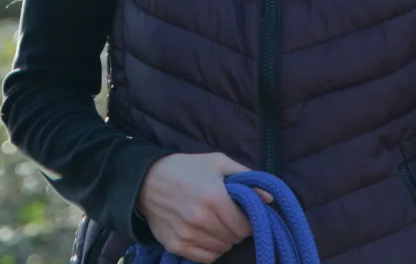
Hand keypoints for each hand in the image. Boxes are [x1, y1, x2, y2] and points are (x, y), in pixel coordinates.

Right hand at [136, 152, 272, 262]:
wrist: (146, 180)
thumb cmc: (184, 168)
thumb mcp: (216, 163)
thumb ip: (246, 177)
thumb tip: (269, 198)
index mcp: (214, 198)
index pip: (245, 226)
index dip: (247, 221)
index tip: (241, 214)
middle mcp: (202, 220)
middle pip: (234, 239)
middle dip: (236, 230)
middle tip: (227, 217)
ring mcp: (188, 235)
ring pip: (222, 249)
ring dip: (223, 239)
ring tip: (214, 224)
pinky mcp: (177, 245)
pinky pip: (206, 258)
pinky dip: (210, 249)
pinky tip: (204, 235)